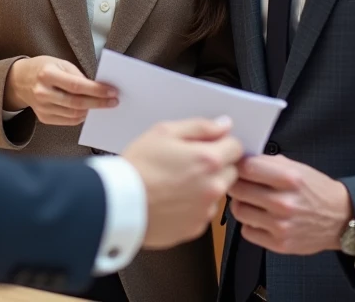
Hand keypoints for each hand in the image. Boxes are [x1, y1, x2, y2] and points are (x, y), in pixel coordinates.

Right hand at [3, 56, 117, 125]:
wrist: (20, 80)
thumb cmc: (44, 68)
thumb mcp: (60, 63)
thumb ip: (78, 76)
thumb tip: (98, 89)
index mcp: (47, 74)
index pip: (76, 86)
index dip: (96, 90)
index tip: (112, 91)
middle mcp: (42, 93)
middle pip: (76, 103)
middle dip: (98, 103)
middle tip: (114, 101)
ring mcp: (42, 108)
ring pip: (73, 114)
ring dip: (91, 111)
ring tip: (103, 105)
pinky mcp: (43, 118)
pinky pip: (67, 120)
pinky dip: (81, 117)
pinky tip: (89, 110)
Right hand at [123, 118, 243, 249]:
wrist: (117, 203)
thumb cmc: (137, 167)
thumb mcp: (164, 132)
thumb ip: (200, 126)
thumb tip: (223, 125)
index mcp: (209, 160)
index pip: (236, 147)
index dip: (222, 143)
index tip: (209, 145)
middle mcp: (213, 187)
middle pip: (231, 171)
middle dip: (216, 165)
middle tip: (188, 163)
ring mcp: (205, 210)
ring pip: (217, 193)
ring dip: (205, 187)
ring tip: (175, 183)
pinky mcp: (195, 228)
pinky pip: (202, 213)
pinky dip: (193, 206)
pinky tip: (172, 199)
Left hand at [229, 155, 352, 254]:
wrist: (340, 219)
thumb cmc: (317, 191)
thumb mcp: (297, 168)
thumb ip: (269, 163)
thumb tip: (241, 159)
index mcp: (290, 179)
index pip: (246, 168)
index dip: (236, 165)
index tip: (235, 166)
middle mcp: (284, 203)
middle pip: (238, 189)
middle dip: (235, 183)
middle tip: (240, 183)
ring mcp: (281, 225)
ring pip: (239, 211)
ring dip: (241, 204)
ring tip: (251, 201)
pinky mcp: (279, 244)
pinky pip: (247, 232)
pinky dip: (250, 224)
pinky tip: (261, 218)